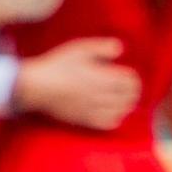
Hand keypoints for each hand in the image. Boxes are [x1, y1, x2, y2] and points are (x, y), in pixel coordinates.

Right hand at [18, 35, 137, 130]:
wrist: (37, 87)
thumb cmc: (58, 65)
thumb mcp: (80, 49)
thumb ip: (102, 47)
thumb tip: (120, 49)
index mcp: (103, 77)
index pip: (130, 82)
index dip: (134, 79)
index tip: (130, 76)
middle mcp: (102, 95)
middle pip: (129, 98)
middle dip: (133, 92)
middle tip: (130, 88)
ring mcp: (94, 109)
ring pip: (121, 111)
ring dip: (126, 105)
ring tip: (123, 100)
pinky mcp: (85, 120)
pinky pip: (108, 123)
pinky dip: (115, 118)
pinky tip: (112, 112)